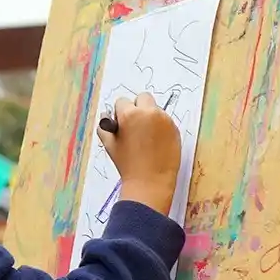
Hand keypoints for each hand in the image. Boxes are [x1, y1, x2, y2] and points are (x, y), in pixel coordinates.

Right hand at [98, 92, 181, 213]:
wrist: (150, 181)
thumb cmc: (128, 165)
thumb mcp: (109, 145)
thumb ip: (104, 127)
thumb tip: (107, 116)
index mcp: (130, 114)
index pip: (123, 101)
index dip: (121, 113)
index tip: (123, 124)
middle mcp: (149, 113)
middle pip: (143, 97)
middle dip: (138, 107)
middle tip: (135, 125)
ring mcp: (164, 120)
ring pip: (155, 109)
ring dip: (150, 118)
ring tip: (146, 138)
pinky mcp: (175, 128)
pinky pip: (165, 121)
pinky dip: (161, 127)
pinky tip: (156, 143)